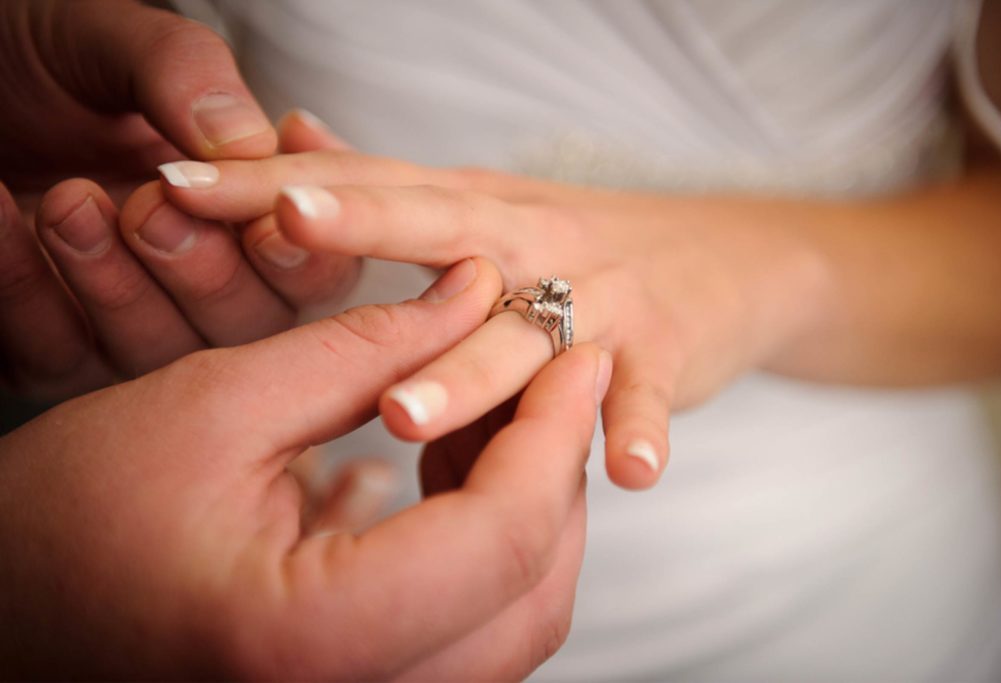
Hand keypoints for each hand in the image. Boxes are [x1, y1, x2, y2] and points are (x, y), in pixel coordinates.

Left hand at [0, 1, 342, 398]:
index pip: (317, 264)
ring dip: (119, 285)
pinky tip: (3, 207)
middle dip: (209, 271)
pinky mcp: (50, 350)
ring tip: (71, 201)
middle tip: (156, 202)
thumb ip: (187, 76)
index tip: (270, 213)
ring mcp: (130, 323)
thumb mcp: (113, 41)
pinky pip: (57, 352)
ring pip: (163, 355)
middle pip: (252, 327)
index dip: (303, 254)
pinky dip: (25, 283)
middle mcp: (205, 279)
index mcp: (247, 209)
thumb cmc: (37, 59)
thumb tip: (248, 145)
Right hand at [0, 257, 608, 678]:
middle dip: (557, 472)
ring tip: (494, 411)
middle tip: (551, 373)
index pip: (501, 537)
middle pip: (532, 594)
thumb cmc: (67, 515)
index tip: (575, 351)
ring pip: (516, 623)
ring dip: (529, 511)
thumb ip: (362, 348)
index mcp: (311, 638)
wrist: (11, 612)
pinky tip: (455, 471)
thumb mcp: (213, 406)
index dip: (554, 432)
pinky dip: (490, 551)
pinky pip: (472, 636)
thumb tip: (475, 289)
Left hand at [154, 151, 828, 488]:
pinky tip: (627, 472)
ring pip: (526, 334)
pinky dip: (641, 428)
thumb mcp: (480, 206)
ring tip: (403, 414)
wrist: (725, 260)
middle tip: (282, 224)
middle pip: (436, 230)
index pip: (361, 187)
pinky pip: (650, 394)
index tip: (175, 182)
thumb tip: (294, 138)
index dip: (271, 182)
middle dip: (358, 227)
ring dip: (468, 373)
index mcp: (471, 211)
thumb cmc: (576, 247)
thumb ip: (390, 188)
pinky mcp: (666, 350)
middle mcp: (527, 242)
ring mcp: (599, 296)